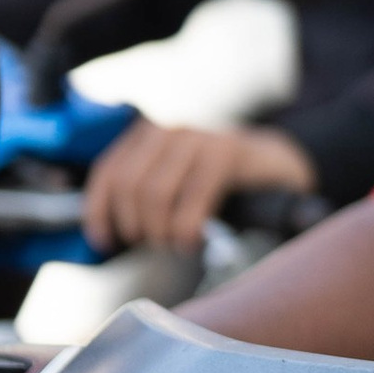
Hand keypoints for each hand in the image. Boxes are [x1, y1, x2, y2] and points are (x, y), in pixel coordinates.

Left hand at [82, 120, 316, 254]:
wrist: (274, 167)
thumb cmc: (217, 184)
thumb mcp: (173, 184)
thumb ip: (139, 197)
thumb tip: (101, 235)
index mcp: (147, 135)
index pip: (108, 171)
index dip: (99, 211)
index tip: (104, 241)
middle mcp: (169, 129)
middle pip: (130, 186)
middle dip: (137, 226)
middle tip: (157, 243)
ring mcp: (198, 137)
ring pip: (156, 194)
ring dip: (162, 232)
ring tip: (178, 243)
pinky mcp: (226, 152)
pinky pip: (193, 199)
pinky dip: (188, 230)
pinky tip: (195, 240)